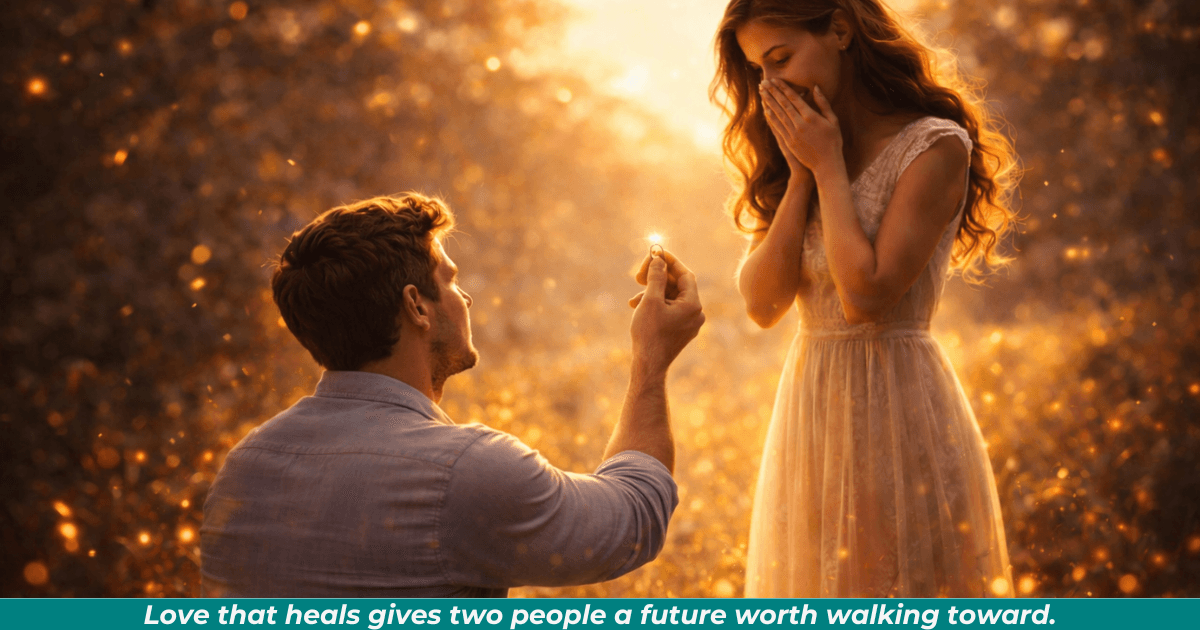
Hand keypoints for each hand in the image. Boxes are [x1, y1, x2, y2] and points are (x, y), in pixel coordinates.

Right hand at [628, 251, 704, 375]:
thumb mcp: (651, 300)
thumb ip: (656, 277)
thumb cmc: (649, 334)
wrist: (649, 366)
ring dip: (652, 293)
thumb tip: (659, 259)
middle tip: (638, 275)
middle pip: (678, 285)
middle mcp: (696, 313)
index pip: (685, 274)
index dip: (670, 262)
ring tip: (634, 299)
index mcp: (693, 305)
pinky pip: (670, 310)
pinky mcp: (681, 330)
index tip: (655, 253)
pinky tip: (638, 307)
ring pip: (671, 298)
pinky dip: (655, 305)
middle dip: (657, 278)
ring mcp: (689, 323)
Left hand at [759, 79, 843, 179]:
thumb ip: (824, 103)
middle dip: (772, 92)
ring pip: (778, 114)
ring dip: (769, 102)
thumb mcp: (833, 120)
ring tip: (761, 92)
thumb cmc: (833, 141)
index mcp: (811, 117)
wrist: (826, 164)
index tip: (775, 79)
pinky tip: (765, 109)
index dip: (783, 88)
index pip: (794, 98)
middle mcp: (799, 124)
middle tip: (764, 82)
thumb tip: (816, 87)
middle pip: (783, 104)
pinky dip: (771, 117)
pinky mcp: (788, 142)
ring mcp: (792, 134)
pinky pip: (777, 127)